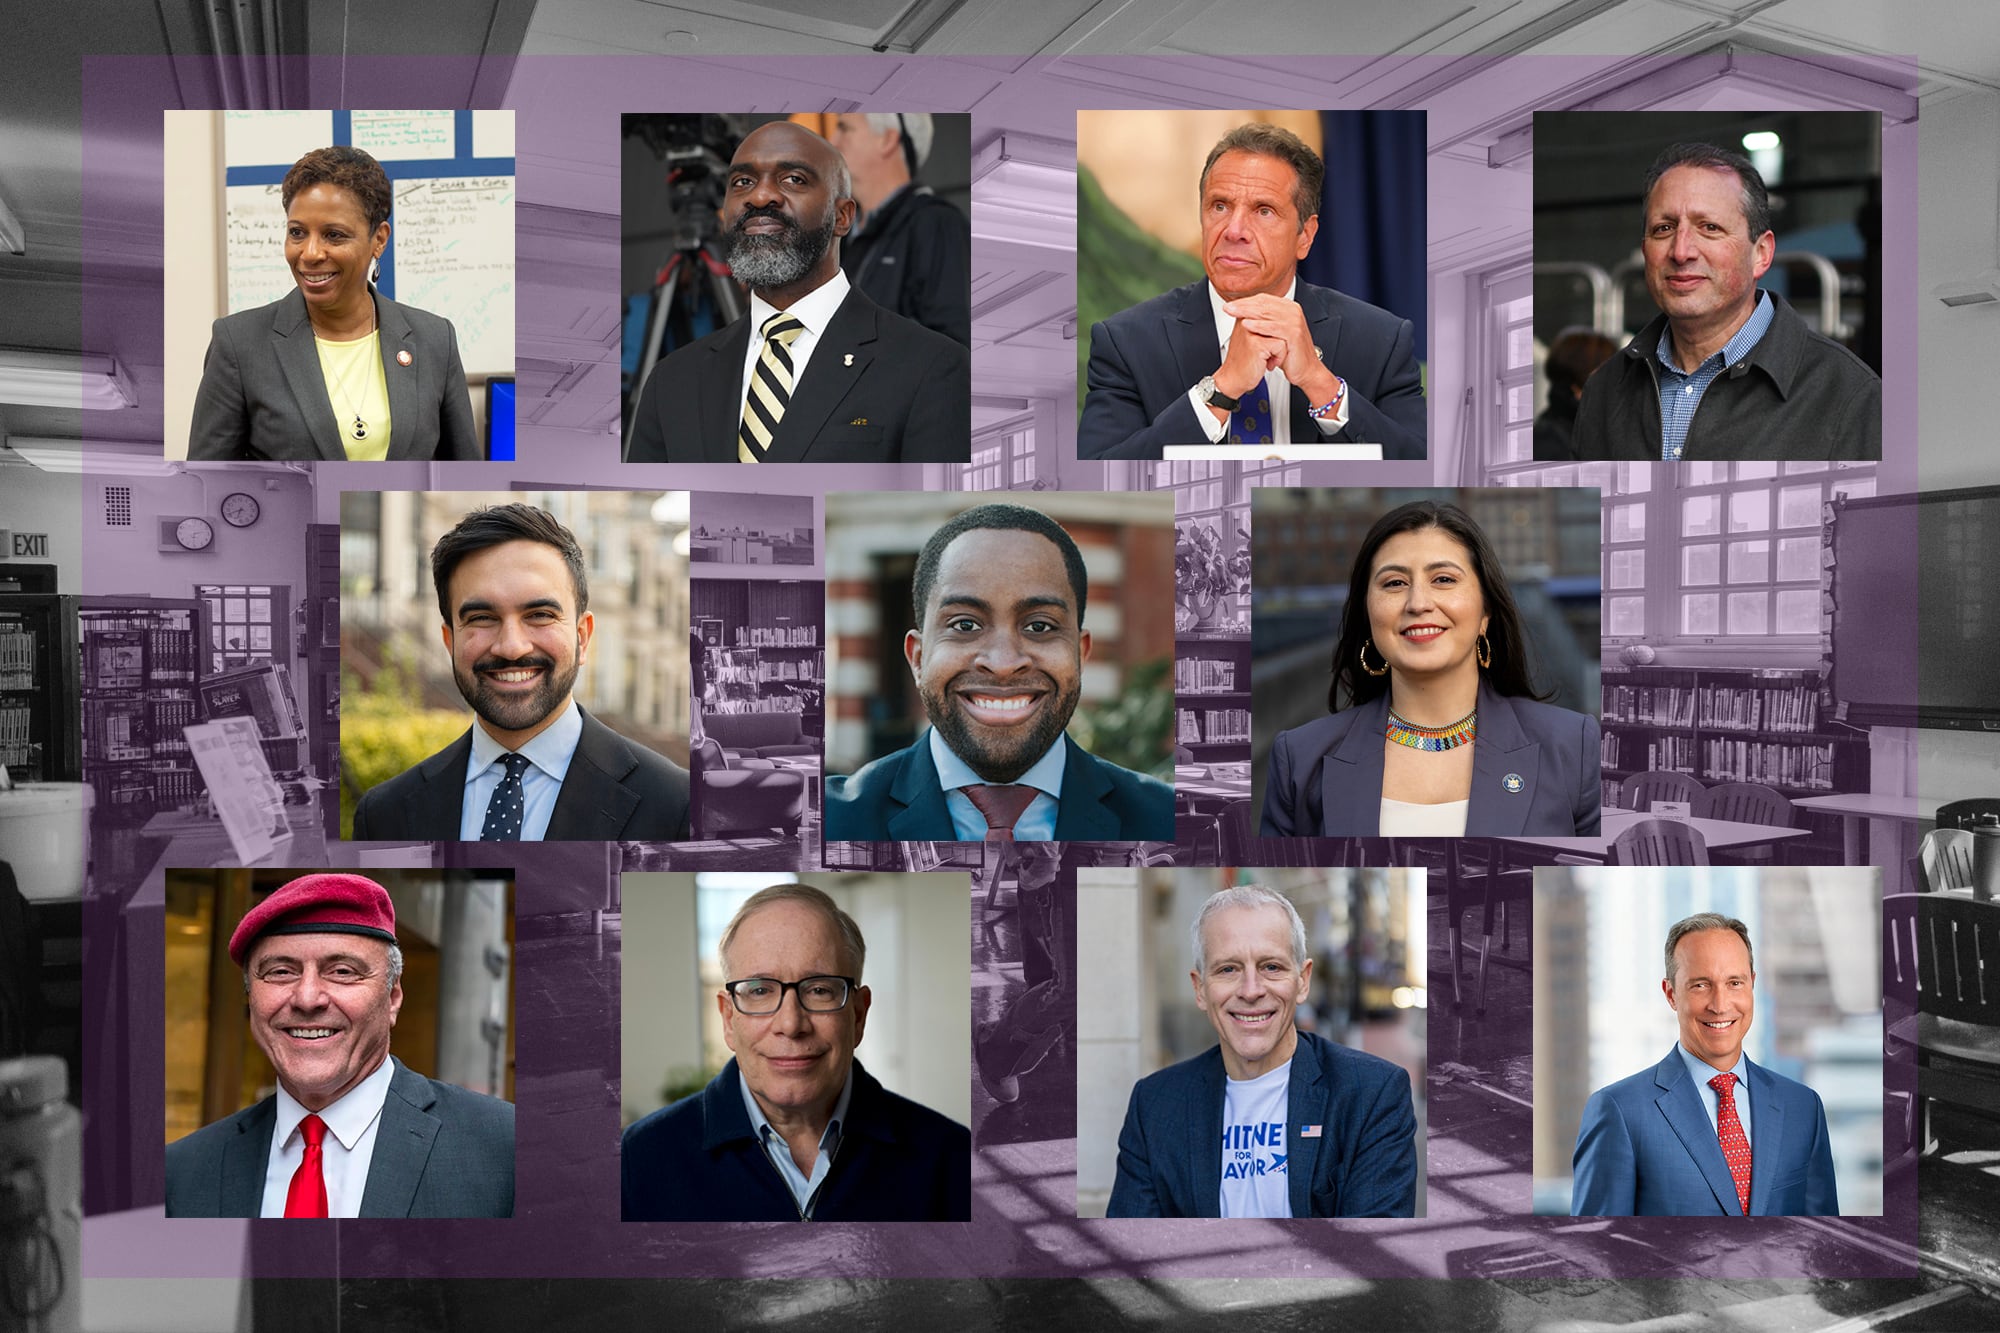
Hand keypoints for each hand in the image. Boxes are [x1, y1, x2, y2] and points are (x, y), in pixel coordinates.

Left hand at [1223, 293, 1338, 403]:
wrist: (1304, 370)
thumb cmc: (1287, 354)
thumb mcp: (1272, 333)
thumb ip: (1262, 320)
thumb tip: (1242, 311)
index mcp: (1287, 307)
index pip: (1263, 299)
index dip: (1244, 301)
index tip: (1229, 306)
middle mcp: (1293, 310)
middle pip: (1264, 304)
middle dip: (1243, 305)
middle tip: (1227, 308)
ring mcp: (1295, 321)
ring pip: (1267, 313)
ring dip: (1247, 312)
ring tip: (1232, 313)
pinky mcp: (1294, 333)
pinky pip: (1274, 327)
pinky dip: (1259, 325)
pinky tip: (1246, 324)